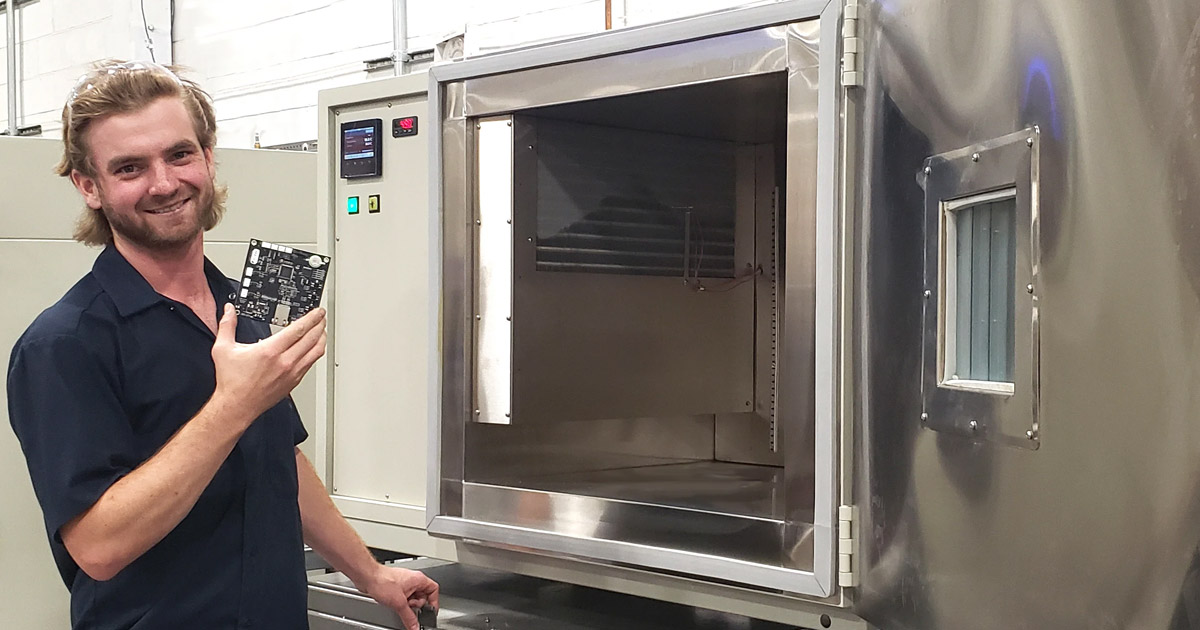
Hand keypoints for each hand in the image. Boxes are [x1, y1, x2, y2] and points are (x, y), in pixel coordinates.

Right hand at [210, 304, 325, 425]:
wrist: (237, 406)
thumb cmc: (231, 382)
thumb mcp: (223, 349)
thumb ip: (227, 326)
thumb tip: (229, 310)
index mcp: (270, 351)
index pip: (298, 330)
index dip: (312, 318)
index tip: (317, 311)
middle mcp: (284, 362)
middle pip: (312, 339)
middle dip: (320, 325)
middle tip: (322, 316)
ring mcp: (292, 373)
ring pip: (316, 352)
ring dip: (321, 338)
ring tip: (322, 330)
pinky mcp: (294, 382)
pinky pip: (311, 363)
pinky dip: (315, 352)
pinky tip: (313, 348)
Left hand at [362, 566, 439, 629]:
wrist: (368, 577)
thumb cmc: (383, 581)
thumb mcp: (399, 603)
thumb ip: (409, 617)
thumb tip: (415, 626)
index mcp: (419, 579)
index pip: (434, 590)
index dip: (434, 601)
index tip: (429, 611)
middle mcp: (413, 580)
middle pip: (423, 596)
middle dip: (417, 605)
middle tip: (410, 608)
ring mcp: (404, 584)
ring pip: (413, 598)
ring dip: (408, 605)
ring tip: (400, 605)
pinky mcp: (396, 588)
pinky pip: (404, 598)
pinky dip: (401, 603)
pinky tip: (395, 604)